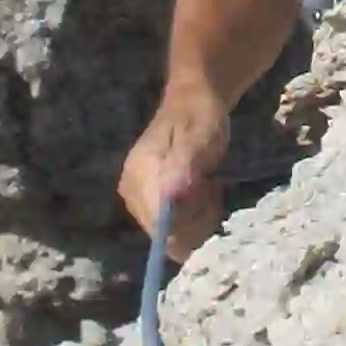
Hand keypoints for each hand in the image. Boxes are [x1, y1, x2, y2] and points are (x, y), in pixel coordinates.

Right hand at [117, 80, 232, 262]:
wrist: (194, 106)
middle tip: (212, 185)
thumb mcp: (198, 136)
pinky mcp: (154, 210)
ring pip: (176, 238)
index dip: (190, 218)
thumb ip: (184, 163)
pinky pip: (178, 233)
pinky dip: (198, 219)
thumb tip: (170, 195)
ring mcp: (142, 205)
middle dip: (198, 217)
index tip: (209, 189)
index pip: (159, 224)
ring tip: (209, 186)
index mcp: (138, 175)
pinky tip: (204, 195)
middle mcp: (133, 195)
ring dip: (201, 218)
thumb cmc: (198, 118)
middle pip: (168, 235)